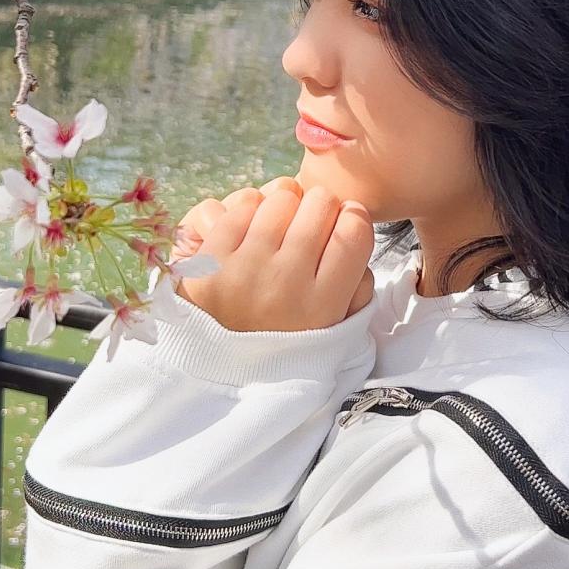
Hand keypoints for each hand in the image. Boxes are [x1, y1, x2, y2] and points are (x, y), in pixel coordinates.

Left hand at [169, 178, 374, 329]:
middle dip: (320, 208)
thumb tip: (354, 226)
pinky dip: (252, 211)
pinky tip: (251, 232)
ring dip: (285, 207)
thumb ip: (358, 284)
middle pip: (321, 204)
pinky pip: (244, 205)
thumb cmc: (282, 339)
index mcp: (323, 306)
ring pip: (283, 197)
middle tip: (309, 225)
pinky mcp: (210, 257)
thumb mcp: (333, 328)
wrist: (215, 371)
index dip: (353, 217)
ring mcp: (245, 268)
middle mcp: (286, 284)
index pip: (355, 231)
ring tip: (278, 229)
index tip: (344, 222)